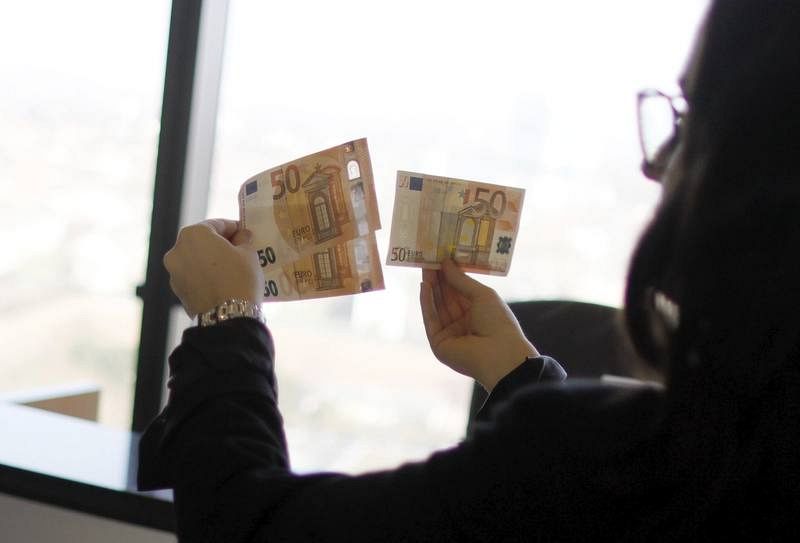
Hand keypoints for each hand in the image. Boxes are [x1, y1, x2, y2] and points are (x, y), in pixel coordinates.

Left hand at [163, 218, 262, 317]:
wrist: (227, 317)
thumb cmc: (239, 278)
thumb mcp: (248, 254)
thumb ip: (243, 239)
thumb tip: (241, 236)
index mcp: (194, 234)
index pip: (217, 224)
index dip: (234, 228)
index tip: (246, 234)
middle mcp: (177, 249)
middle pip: (203, 241)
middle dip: (220, 244)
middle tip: (239, 251)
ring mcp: (174, 271)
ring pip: (196, 259)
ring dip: (211, 261)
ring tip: (231, 269)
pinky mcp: (177, 290)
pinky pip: (193, 276)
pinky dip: (205, 275)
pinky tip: (221, 282)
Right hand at [420, 259, 538, 390]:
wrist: (499, 354)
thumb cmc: (498, 322)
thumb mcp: (482, 295)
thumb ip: (461, 280)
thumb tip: (445, 263)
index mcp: (478, 313)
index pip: (460, 291)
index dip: (450, 275)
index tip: (441, 257)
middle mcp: (463, 323)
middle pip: (446, 298)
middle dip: (437, 279)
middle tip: (428, 259)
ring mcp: (450, 334)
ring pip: (437, 307)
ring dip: (430, 288)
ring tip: (424, 268)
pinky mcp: (439, 343)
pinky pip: (431, 320)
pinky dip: (426, 303)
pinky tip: (424, 286)